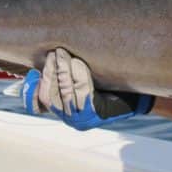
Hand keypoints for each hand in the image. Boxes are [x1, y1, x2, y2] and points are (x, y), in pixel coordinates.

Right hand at [21, 48, 153, 130]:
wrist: (138, 97)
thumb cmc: (111, 86)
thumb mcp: (85, 81)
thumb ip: (68, 75)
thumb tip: (49, 55)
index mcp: (65, 111)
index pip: (40, 102)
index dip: (33, 87)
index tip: (34, 71)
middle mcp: (71, 118)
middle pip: (50, 96)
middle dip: (50, 71)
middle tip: (54, 52)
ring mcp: (83, 119)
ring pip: (66, 92)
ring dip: (63, 71)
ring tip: (63, 53)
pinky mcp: (96, 114)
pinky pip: (83, 91)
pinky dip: (79, 75)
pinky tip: (79, 62)